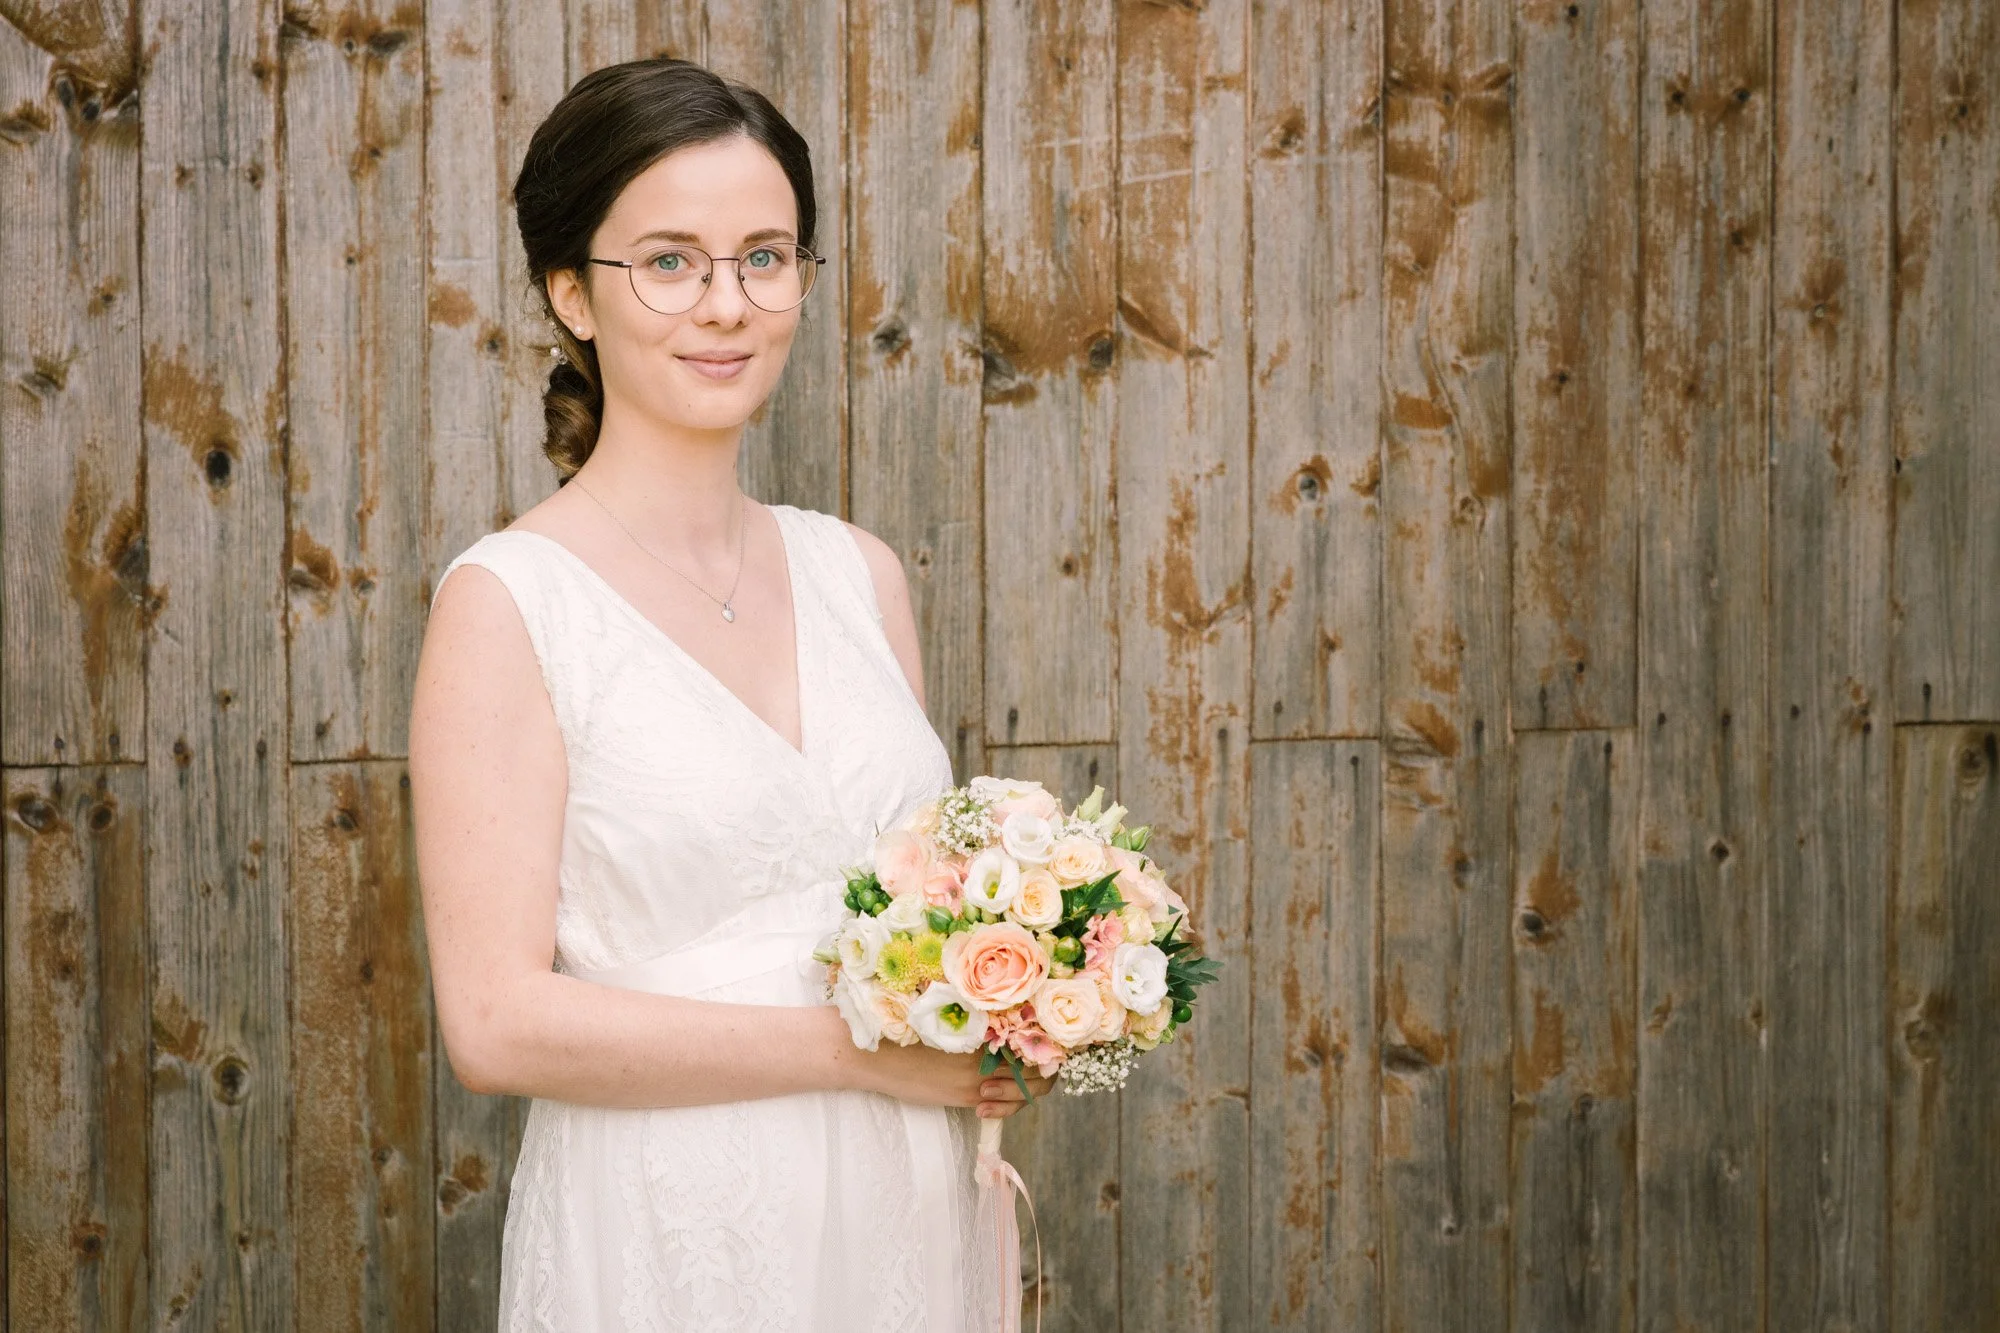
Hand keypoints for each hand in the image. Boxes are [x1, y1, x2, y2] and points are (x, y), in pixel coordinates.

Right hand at [840, 1026, 1056, 1116]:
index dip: (1050, 1045)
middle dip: (1046, 1070)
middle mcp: (990, 1048)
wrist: (877, 1054)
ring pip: (1027, 1087)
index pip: (1037, 1035)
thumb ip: (980, 1027)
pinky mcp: (968, 1095)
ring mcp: (981, 1074)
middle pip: (1040, 1064)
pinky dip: (1008, 1104)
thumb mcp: (950, 1021)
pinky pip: (1006, 1104)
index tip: (1051, 1047)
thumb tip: (1007, 1034)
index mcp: (988, 1023)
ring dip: (1028, 1089)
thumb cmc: (908, 1033)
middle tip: (1041, 1070)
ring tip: (1015, 1086)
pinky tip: (990, 1102)